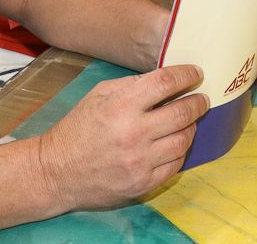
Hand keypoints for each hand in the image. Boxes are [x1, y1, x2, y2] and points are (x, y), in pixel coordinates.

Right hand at [37, 64, 208, 208]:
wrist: (55, 172)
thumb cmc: (77, 130)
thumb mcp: (98, 95)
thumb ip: (132, 84)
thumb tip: (165, 79)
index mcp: (120, 107)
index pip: (165, 83)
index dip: (186, 75)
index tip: (196, 73)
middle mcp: (133, 134)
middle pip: (182, 112)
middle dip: (198, 102)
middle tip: (201, 98)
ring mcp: (139, 162)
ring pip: (183, 140)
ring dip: (191, 127)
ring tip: (188, 121)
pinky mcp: (142, 184)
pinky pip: (175, 165)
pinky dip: (180, 151)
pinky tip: (175, 143)